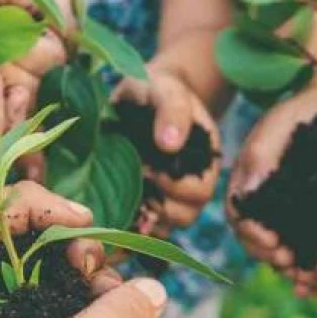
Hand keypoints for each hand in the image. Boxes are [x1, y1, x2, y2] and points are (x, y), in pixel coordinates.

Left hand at [114, 68, 221, 233]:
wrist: (140, 96)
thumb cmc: (156, 90)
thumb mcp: (165, 89)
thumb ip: (172, 109)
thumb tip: (170, 143)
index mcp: (205, 161)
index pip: (199, 191)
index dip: (173, 186)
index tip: (145, 167)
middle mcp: (191, 184)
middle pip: (183, 215)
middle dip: (156, 204)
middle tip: (128, 181)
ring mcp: (169, 197)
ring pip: (163, 226)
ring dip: (140, 216)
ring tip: (118, 196)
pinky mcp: (146, 203)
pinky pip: (142, 228)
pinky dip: (128, 224)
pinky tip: (111, 210)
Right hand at [226, 85, 316, 294]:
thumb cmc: (303, 108)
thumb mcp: (279, 126)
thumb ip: (261, 156)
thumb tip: (249, 189)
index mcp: (249, 182)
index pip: (238, 215)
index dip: (251, 233)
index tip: (271, 243)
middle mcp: (265, 199)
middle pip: (255, 238)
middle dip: (268, 254)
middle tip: (288, 263)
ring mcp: (289, 208)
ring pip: (280, 244)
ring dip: (289, 263)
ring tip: (305, 273)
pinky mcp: (316, 212)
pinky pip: (309, 240)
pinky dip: (312, 256)